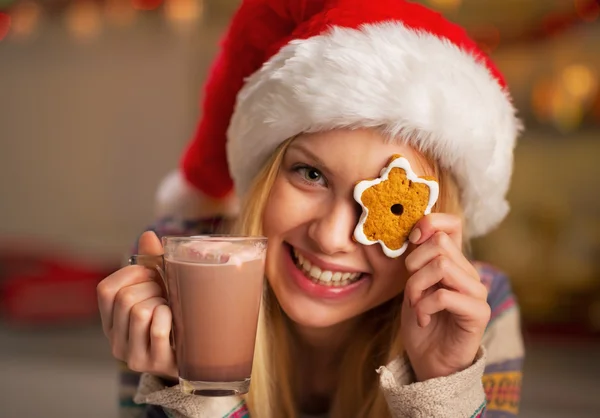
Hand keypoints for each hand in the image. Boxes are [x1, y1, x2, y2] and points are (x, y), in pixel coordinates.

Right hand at [96, 231, 176, 378]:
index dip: (131, 274)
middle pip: (126, 298)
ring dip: (163, 303)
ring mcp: (132, 355)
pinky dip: (169, 318)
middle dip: (153, 288)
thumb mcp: (163, 287)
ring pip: (140, 311)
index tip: (151, 274)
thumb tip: (148, 235)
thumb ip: (154, 262)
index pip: (105, 289)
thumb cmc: (177, 315)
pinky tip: (176, 322)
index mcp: (111, 320)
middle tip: (167, 295)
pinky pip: (157, 329)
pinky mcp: (152, 363)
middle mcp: (115, 340)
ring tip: (172, 310)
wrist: (197, 354)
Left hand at [401, 214, 489, 381]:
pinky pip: (444, 295)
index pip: (451, 224)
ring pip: (441, 265)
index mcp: (454, 262)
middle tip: (410, 289)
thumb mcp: (413, 284)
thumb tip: (415, 230)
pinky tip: (423, 318)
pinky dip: (424, 306)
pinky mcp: (478, 312)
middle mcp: (469, 272)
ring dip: (417, 286)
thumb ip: (418, 259)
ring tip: (415, 304)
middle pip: (440, 243)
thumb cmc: (421, 321)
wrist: (428, 361)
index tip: (411, 240)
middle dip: (413, 264)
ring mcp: (476, 292)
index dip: (429, 223)